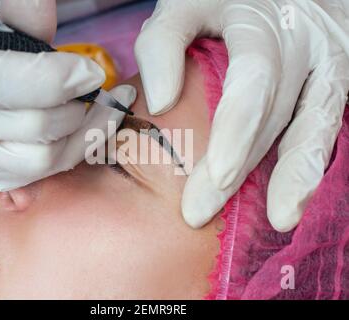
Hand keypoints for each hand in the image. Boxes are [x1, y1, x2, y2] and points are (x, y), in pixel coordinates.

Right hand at [0, 0, 135, 191]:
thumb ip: (23, 20)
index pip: (2, 84)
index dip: (55, 79)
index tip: (91, 71)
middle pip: (35, 126)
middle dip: (75, 105)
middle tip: (90, 85)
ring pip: (48, 157)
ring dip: (85, 129)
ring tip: (101, 107)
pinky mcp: (5, 179)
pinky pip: (53, 170)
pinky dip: (81, 147)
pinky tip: (96, 126)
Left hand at [135, 0, 348, 231]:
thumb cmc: (219, 2)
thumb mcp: (185, 7)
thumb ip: (164, 42)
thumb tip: (162, 100)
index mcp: (261, 20)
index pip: (253, 78)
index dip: (235, 129)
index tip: (216, 177)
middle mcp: (301, 42)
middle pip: (274, 111)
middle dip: (241, 165)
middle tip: (199, 211)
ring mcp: (325, 63)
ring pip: (313, 124)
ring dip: (295, 175)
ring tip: (280, 218)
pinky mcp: (333, 84)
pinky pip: (326, 128)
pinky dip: (310, 165)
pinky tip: (293, 200)